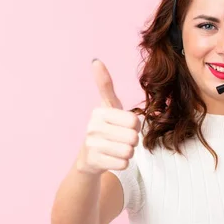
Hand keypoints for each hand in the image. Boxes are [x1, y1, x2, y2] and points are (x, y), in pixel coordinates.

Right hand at [76, 59, 140, 174]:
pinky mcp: (93, 161)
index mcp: (99, 111)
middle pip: (133, 137)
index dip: (134, 125)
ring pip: (129, 151)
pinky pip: (123, 163)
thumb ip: (104, 84)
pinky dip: (122, 163)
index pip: (134, 120)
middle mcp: (92, 127)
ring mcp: (91, 145)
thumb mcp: (108, 105)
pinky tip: (111, 159)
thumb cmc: (105, 128)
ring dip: (128, 152)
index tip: (122, 125)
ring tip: (116, 149)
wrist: (89, 158)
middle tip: (120, 139)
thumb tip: (95, 60)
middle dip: (132, 141)